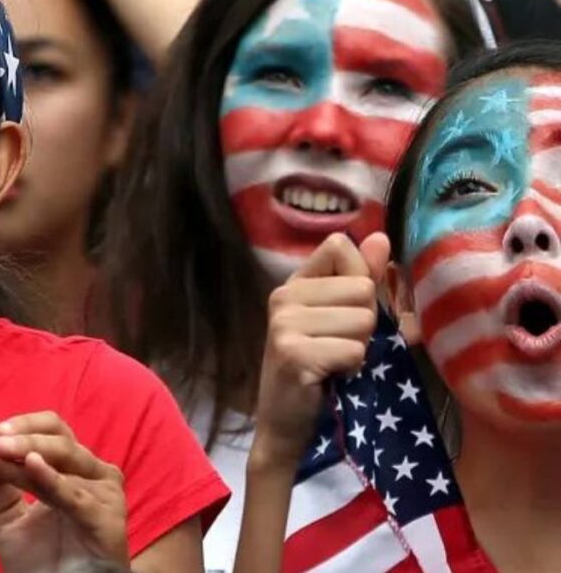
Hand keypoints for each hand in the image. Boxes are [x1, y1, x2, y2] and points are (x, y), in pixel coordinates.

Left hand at [0, 411, 128, 571]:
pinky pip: (77, 495)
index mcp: (71, 469)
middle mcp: (93, 475)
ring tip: (2, 451)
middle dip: (27, 436)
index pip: (54, 430)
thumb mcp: (6, 516)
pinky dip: (54, 478)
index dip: (27, 425)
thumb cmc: (38, 562)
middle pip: (62, 440)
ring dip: (32, 451)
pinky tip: (34, 464)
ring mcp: (104, 495)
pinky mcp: (109, 520)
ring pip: (67, 459)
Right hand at [253, 233, 389, 467]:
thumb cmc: (323, 375)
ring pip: (363, 320)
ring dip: (360, 349)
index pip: (340, 246)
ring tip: (335, 364)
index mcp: (296, 283)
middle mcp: (284, 296)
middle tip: (340, 348)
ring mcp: (284, 324)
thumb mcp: (344, 322)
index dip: (360, 277)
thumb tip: (381, 238)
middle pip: (362, 287)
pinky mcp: (292, 353)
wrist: (288, 429)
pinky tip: (330, 379)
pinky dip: (352, 368)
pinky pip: (353, 349)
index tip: (348, 311)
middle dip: (366, 323)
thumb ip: (363, 280)